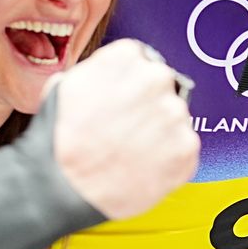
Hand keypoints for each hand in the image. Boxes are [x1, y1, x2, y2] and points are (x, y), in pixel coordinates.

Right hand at [46, 39, 200, 221]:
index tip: (120, 97)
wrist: (66, 191)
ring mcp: (174, 114)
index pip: (140, 59)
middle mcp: (155, 79)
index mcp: (126, 58)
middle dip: (145, 104)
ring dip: (157, 131)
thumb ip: (98, 70)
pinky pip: (182, 147)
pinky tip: (141, 164)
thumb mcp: (63, 86)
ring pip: (173, 117)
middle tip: (124, 128)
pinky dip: (167, 157)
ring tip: (129, 149)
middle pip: (160, 86)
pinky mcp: (186, 147)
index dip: (127, 82)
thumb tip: (112, 71)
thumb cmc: (61, 143)